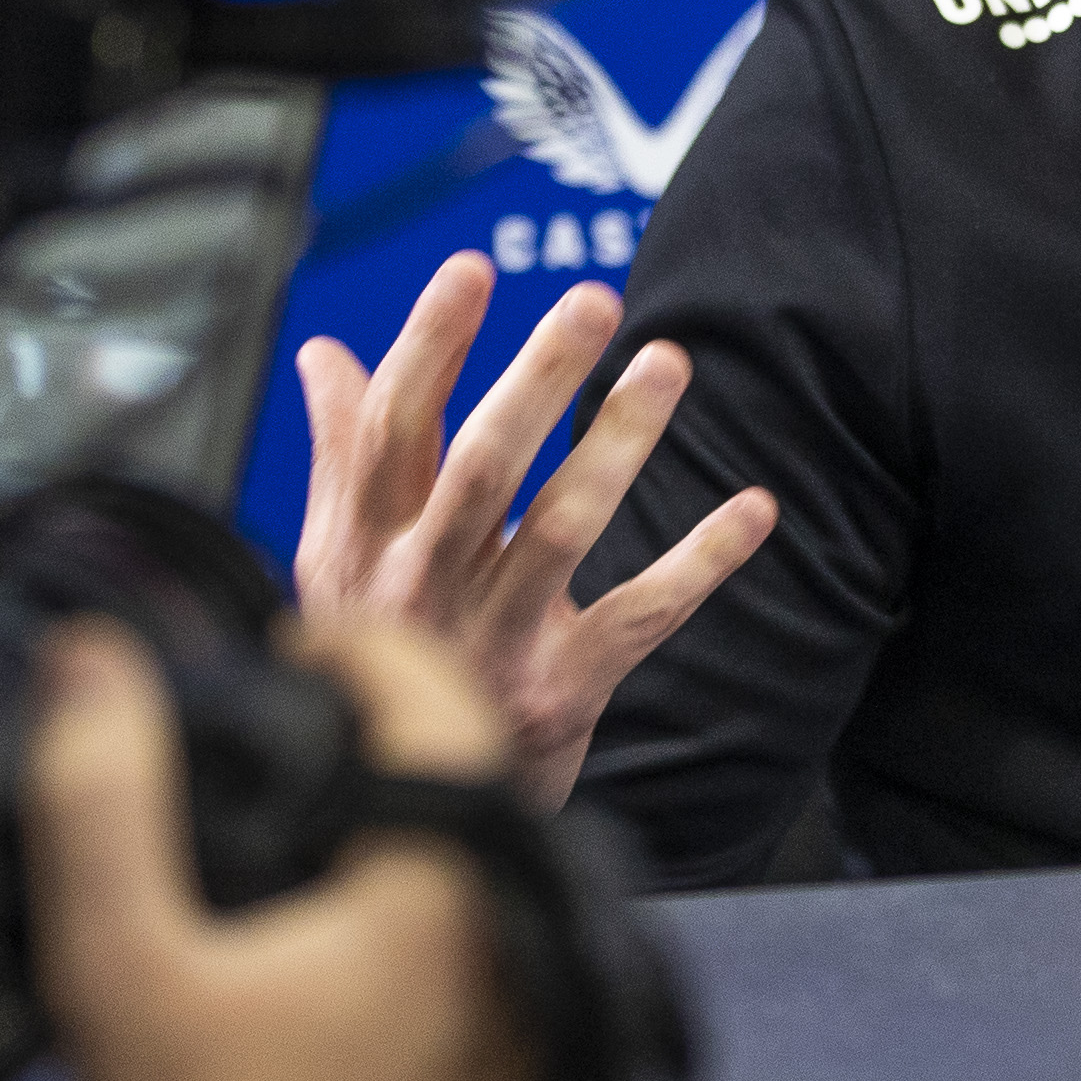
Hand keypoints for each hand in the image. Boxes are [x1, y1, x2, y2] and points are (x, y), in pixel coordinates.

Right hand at [18, 615, 531, 1080]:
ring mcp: (535, 1052)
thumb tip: (91, 666)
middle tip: (290, 743)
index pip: (440, 703)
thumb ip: (100, 797)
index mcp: (451, 899)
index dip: (362, 650)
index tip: (296, 648)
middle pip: (468, 798)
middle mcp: (520, 963)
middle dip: (381, 753)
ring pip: (486, 901)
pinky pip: (492, 998)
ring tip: (305, 861)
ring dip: (409, 862)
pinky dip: (429, 965)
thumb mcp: (122, 963)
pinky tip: (342, 995)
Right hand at [294, 251, 776, 807]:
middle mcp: (424, 584)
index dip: (431, 344)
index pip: (394, 426)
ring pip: (562, 526)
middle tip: (592, 301)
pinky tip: (754, 508)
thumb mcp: (336, 563)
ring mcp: (494, 638)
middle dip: (537, 377)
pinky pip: (641, 615)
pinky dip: (701, 561)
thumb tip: (326, 356)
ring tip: (667, 363)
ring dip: (619, 441)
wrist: (401, 811)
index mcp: (365, 542)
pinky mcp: (561, 688)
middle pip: (481, 465)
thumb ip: (341, 455)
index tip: (471, 269)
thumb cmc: (378, 660)